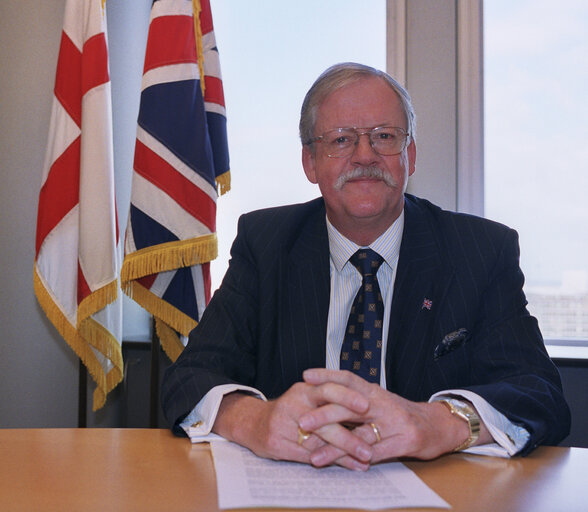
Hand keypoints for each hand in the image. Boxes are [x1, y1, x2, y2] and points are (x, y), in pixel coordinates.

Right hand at [212, 381, 373, 469]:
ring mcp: (282, 423)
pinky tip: (348, 465)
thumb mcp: (307, 398)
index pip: (327, 389)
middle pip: (324, 420)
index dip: (347, 396)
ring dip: (344, 454)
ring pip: (318, 442)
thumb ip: (329, 401)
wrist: (253, 422)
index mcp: (304, 390)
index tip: (367, 404)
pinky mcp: (276, 442)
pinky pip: (307, 455)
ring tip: (364, 460)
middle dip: (349, 436)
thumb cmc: (289, 411)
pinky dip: (329, 461)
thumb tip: (366, 407)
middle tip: (369, 448)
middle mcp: (293, 403)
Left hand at [299, 369, 486, 465]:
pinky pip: (377, 452)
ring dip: (335, 445)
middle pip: (349, 406)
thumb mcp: (379, 401)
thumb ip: (356, 400)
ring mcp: (395, 422)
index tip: (305, 376)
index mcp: (375, 391)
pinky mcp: (405, 441)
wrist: (440, 425)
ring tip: (313, 454)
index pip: (349, 378)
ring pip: (360, 433)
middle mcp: (383, 403)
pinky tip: (345, 466)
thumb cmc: (401, 414)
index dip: (327, 375)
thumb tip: (323, 397)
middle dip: (323, 414)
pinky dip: (359, 459)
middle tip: (301, 422)